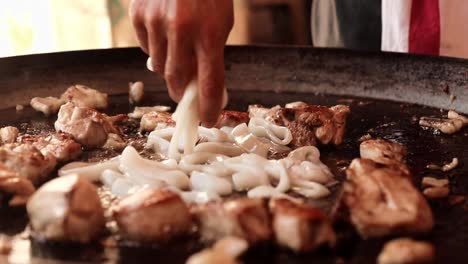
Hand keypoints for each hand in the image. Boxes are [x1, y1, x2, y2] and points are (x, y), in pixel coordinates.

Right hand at [130, 0, 233, 125]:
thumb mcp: (221, 22)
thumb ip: (211, 53)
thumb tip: (197, 85)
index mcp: (210, 33)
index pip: (209, 83)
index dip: (209, 106)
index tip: (209, 120)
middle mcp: (181, 29)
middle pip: (176, 80)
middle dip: (181, 94)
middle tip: (184, 96)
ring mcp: (156, 21)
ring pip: (157, 65)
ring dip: (168, 66)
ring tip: (177, 49)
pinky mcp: (138, 13)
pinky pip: (144, 46)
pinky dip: (154, 47)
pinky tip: (164, 32)